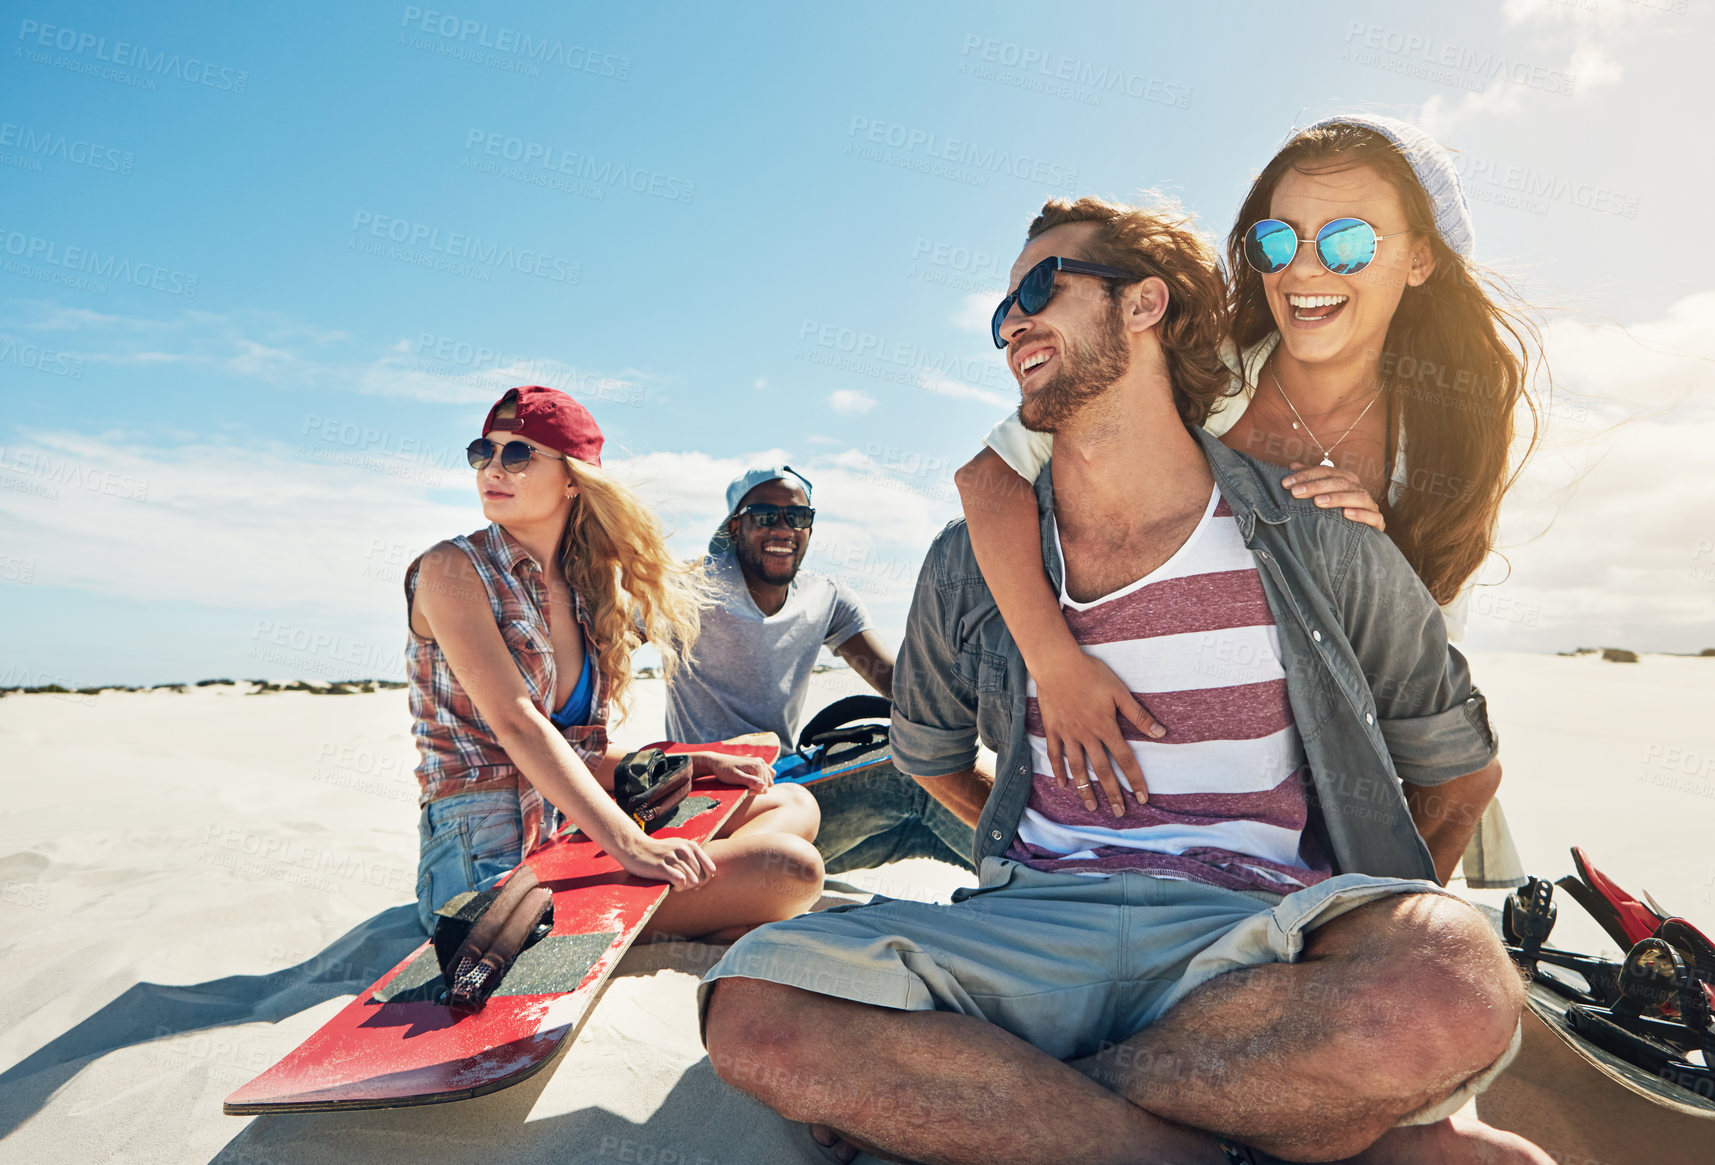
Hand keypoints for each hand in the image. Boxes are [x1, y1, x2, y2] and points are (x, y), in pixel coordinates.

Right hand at [613, 832, 716, 890]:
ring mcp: (673, 857)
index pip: (710, 869)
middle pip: (701, 877)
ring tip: (675, 885)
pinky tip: (672, 886)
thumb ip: (693, 858)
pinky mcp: (661, 866)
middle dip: (693, 885)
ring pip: (692, 880)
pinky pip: (680, 881)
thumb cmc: (658, 851)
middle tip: (682, 885)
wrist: (634, 847)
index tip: (694, 883)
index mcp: (691, 846)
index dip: (705, 880)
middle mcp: (684, 850)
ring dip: (685, 887)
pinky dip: (678, 887)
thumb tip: (708, 877)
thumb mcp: (679, 848)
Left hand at [693, 752, 773, 791]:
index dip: (754, 792)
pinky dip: (763, 780)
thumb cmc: (724, 770)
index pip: (764, 786)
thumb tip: (763, 785)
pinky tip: (753, 782)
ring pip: (769, 780)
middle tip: (744, 788)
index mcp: (757, 765)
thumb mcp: (735, 777)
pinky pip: (769, 774)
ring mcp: (761, 762)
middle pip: (768, 784)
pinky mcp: (758, 764)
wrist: (717, 762)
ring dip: (761, 785)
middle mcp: (761, 763)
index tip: (743, 791)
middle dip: (758, 789)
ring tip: (748, 785)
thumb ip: (749, 781)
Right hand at [1034, 649, 1161, 817]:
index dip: (1135, 780)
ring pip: (1078, 768)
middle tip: (1120, 813)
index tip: (1143, 798)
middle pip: (1102, 771)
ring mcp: (1068, 734)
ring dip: (1086, 790)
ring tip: (1092, 807)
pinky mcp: (1053, 729)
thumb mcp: (1119, 692)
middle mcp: (1087, 736)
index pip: (1125, 760)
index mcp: (1106, 728)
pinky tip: (1064, 785)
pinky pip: (1055, 755)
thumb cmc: (1091, 674)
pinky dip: (1059, 771)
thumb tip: (1161, 734)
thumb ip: (1139, 715)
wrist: (1057, 664)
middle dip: (1113, 794)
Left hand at [1282, 463, 1383, 530]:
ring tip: (1318, 502)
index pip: (1326, 471)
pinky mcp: (1377, 521)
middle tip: (1296, 492)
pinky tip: (1346, 514)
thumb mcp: (1323, 495)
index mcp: (1346, 480)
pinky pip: (1373, 516)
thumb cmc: (1338, 512)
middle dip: (1316, 486)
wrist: (1362, 534)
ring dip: (1337, 498)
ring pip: (1357, 496)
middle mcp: (1358, 489)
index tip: (1286, 483)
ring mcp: (1370, 504)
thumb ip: (1311, 480)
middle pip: (1339, 482)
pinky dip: (1361, 514)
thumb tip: (1292, 467)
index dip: (1306, 475)